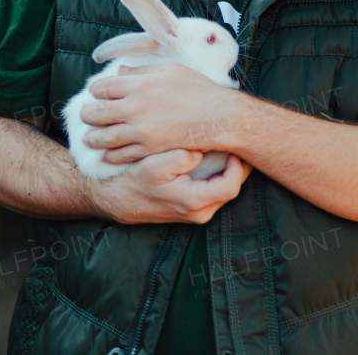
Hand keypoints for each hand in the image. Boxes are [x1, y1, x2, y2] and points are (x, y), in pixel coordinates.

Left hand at [80, 61, 238, 163]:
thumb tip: (120, 71)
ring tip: (91, 137)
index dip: (96, 91)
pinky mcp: (148, 148)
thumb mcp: (170, 70)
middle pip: (95, 112)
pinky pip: (119, 155)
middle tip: (88, 115)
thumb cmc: (197, 89)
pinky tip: (108, 154)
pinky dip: (110, 155)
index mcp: (139, 84)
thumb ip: (142, 71)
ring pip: (102, 137)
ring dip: (93, 137)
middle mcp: (135, 107)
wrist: (217, 117)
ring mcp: (140, 130)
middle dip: (88, 114)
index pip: (101, 88)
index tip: (99, 94)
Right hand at [87, 149, 252, 223]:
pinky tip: (216, 159)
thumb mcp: (155, 166)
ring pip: (225, 191)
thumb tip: (202, 151)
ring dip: (229, 171)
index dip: (238, 166)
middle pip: (232, 189)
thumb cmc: (135, 182)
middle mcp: (199, 212)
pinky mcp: (192, 209)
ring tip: (229, 149)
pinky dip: (219, 176)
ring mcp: (197, 213)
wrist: (118, 200)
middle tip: (238, 144)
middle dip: (238, 167)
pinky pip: (215, 192)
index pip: (231, 186)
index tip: (233, 148)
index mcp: (194, 202)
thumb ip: (181, 158)